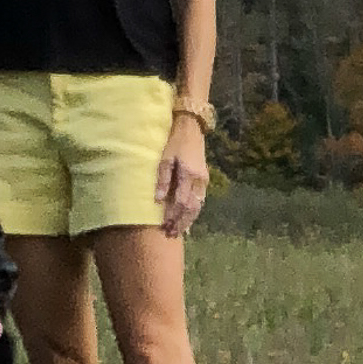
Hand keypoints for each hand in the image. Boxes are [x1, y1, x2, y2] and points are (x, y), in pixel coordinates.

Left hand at [155, 115, 208, 236]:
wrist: (191, 129)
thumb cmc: (174, 142)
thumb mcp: (164, 158)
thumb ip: (162, 180)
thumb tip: (158, 200)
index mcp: (188, 174)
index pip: (181, 202)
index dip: (173, 216)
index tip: (164, 226)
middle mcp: (199, 180)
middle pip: (191, 208)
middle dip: (181, 222)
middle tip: (170, 234)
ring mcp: (204, 180)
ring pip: (198, 206)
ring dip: (188, 220)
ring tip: (178, 231)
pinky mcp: (204, 179)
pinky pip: (200, 200)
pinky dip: (193, 212)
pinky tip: (187, 220)